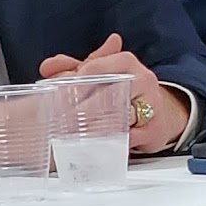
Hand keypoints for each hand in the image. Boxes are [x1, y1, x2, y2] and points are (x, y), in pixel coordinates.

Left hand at [39, 34, 190, 153]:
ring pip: (120, 116)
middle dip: (82, 108)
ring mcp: (152, 105)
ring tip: (73, 133)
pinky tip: (92, 144)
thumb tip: (48, 66)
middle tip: (61, 119)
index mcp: (126, 62)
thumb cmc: (121, 91)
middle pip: (108, 92)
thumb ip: (70, 68)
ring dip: (94, 126)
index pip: (96, 67)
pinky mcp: (154, 129)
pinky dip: (110, 141)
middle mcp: (143, 80)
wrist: (156, 112)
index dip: (74, 82)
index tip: (58, 95)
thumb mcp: (97, 74)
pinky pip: (129, 137)